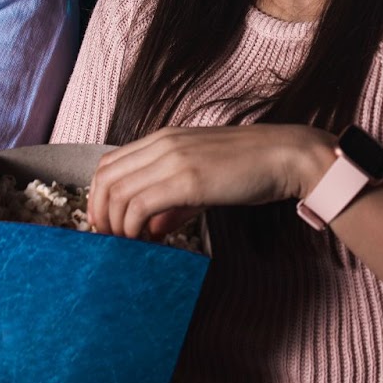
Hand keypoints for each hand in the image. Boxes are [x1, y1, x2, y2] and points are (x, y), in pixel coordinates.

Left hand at [88, 125, 334, 239]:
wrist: (284, 156)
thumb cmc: (249, 167)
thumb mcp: (202, 181)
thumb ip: (173, 204)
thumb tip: (148, 229)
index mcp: (163, 139)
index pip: (109, 164)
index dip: (97, 197)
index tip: (106, 224)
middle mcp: (162, 144)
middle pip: (105, 178)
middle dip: (99, 214)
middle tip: (110, 240)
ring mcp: (173, 159)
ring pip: (117, 193)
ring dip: (116, 224)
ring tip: (129, 244)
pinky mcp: (187, 179)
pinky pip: (140, 205)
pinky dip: (133, 227)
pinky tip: (147, 240)